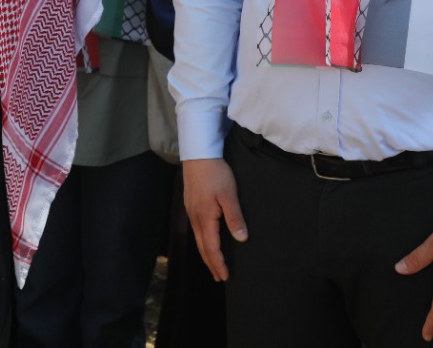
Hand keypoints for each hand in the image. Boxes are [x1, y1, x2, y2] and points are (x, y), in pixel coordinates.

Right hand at [182, 157, 246, 281]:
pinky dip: (203, 242)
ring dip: (206, 254)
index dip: (218, 263)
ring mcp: (191, 211)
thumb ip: (235, 217)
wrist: (198, 154)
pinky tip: (207, 241)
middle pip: (202, 247)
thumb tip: (241, 239)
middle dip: (211, 264)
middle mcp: (195, 218)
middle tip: (219, 277)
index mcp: (205, 218)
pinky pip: (196, 230)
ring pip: (198, 239)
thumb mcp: (229, 195)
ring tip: (213, 264)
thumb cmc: (216, 173)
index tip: (225, 276)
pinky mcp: (191, 205)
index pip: (211, 248)